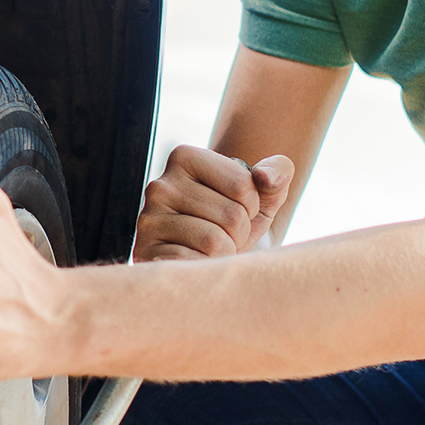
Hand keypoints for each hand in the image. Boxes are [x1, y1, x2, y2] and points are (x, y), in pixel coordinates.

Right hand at [135, 145, 294, 260]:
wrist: (215, 254)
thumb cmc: (240, 217)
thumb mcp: (267, 192)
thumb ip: (279, 171)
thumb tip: (264, 177)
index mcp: (184, 157)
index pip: (243, 185)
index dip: (253, 204)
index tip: (238, 207)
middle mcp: (160, 185)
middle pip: (232, 215)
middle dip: (241, 231)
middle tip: (226, 233)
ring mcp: (149, 220)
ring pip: (215, 241)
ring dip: (226, 252)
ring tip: (214, 247)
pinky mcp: (145, 253)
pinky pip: (192, 264)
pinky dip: (206, 268)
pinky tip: (197, 260)